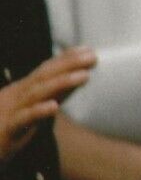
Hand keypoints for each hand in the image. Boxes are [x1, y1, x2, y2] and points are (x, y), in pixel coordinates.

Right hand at [0, 48, 94, 165]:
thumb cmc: (10, 129)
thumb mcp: (36, 108)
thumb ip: (56, 94)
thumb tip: (80, 77)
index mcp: (22, 90)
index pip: (46, 70)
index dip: (66, 59)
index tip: (88, 49)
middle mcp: (17, 96)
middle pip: (44, 76)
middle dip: (68, 64)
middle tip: (92, 56)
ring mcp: (11, 111)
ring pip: (36, 93)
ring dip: (60, 83)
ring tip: (84, 76)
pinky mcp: (7, 129)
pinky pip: (23, 119)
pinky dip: (38, 111)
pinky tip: (54, 107)